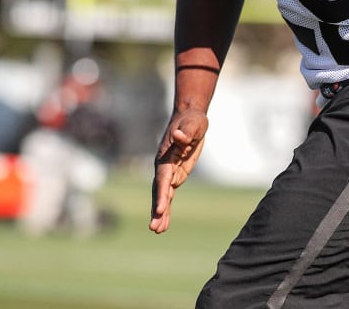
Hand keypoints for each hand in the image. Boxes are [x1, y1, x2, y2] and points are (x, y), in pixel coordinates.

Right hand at [148, 109, 207, 233]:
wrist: (189, 117)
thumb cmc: (192, 120)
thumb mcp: (193, 124)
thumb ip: (187, 131)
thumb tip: (181, 137)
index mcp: (166, 156)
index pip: (163, 179)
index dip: (160, 194)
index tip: (159, 210)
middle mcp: (164, 166)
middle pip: (159, 191)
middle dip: (157, 210)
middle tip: (154, 228)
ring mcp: (169, 172)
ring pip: (162, 196)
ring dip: (160, 213)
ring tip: (158, 231)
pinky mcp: (175, 175)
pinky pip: (169, 194)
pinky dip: (166, 208)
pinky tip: (164, 222)